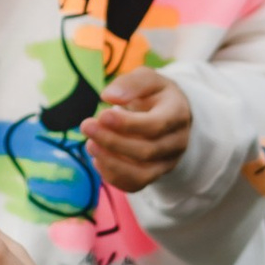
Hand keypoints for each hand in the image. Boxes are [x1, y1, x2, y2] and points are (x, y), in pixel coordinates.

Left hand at [90, 69, 192, 191]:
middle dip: (112, 141)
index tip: (102, 115)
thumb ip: (131, 84)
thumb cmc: (154, 94)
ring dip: (111, 162)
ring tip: (89, 144)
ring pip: (141, 175)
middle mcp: (177, 143)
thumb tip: (108, 97)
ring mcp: (167, 163)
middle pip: (146, 152)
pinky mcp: (155, 175)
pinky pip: (134, 185)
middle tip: (86, 126)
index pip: (155, 126)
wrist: (169, 114)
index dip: (127, 124)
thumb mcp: (148, 78)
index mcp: (178, 115)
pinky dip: (113, 176)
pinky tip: (98, 159)